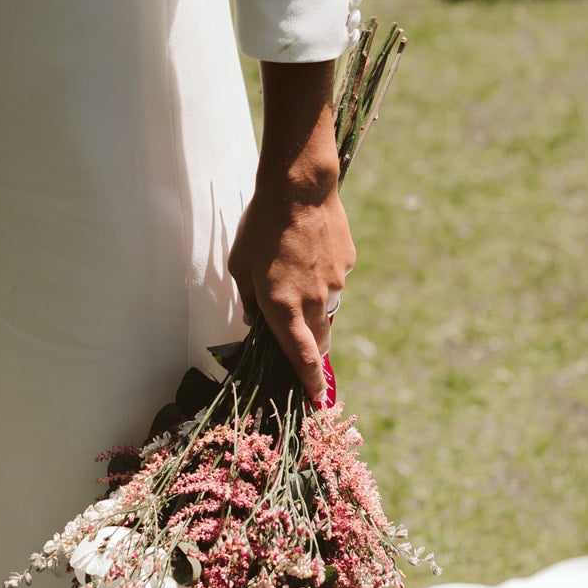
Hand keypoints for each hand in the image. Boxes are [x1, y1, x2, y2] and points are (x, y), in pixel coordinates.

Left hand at [229, 108, 354, 401]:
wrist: (300, 187)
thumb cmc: (260, 225)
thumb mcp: (240, 266)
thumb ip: (248, 298)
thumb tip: (255, 318)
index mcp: (282, 308)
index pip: (301, 357)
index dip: (308, 382)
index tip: (316, 399)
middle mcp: (313, 302)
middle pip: (319, 339)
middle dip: (311, 345)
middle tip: (300, 336)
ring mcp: (334, 284)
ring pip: (327, 308)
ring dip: (313, 304)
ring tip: (294, 271)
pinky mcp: (346, 264)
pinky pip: (334, 280)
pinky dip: (322, 276)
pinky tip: (308, 250)